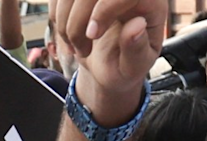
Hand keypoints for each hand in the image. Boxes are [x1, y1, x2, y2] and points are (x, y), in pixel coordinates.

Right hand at [52, 0, 165, 115]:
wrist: (107, 65)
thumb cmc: (124, 66)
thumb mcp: (133, 67)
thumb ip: (137, 49)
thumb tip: (136, 25)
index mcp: (150, 2)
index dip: (104, 9)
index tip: (92, 34)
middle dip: (78, 19)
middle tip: (81, 49)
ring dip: (65, 21)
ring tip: (75, 47)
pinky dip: (57, 16)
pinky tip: (67, 35)